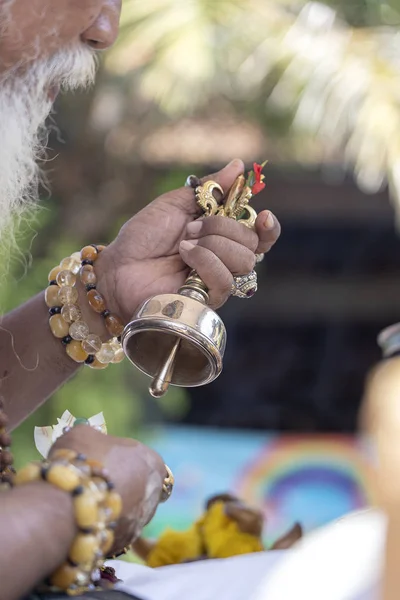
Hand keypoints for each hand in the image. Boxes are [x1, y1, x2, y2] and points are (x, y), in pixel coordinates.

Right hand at [49, 426, 164, 550]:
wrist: (71, 504)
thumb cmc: (82, 460)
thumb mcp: (83, 434)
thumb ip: (95, 438)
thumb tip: (91, 441)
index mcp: (152, 461)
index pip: (143, 460)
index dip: (123, 461)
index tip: (105, 464)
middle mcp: (154, 492)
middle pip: (138, 487)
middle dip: (120, 487)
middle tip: (93, 485)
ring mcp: (141, 520)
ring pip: (127, 512)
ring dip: (110, 509)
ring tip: (82, 504)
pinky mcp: (125, 543)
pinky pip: (113, 532)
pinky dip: (100, 527)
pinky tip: (82, 521)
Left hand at [96, 159, 280, 321]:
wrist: (118, 266)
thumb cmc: (143, 237)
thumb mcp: (176, 204)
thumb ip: (210, 188)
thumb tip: (239, 165)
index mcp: (221, 236)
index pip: (260, 236)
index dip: (268, 227)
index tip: (263, 215)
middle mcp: (224, 260)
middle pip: (252, 245)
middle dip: (223, 228)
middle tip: (191, 228)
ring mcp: (216, 281)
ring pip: (243, 261)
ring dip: (213, 244)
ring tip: (184, 244)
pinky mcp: (206, 300)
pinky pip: (225, 280)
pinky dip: (206, 261)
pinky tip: (185, 256)